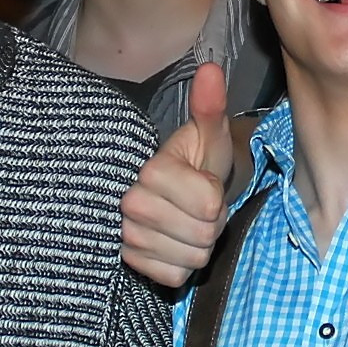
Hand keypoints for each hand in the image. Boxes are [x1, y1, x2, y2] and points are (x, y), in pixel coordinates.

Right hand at [120, 61, 234, 287]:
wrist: (176, 194)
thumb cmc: (198, 163)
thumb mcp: (210, 136)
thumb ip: (210, 107)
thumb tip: (210, 69)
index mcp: (151, 172)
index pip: (209, 204)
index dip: (218, 198)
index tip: (206, 186)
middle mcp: (132, 205)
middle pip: (203, 234)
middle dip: (211, 223)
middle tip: (199, 208)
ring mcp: (129, 237)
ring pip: (192, 258)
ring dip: (199, 245)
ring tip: (188, 223)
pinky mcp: (134, 264)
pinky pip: (176, 277)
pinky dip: (183, 265)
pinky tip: (175, 244)